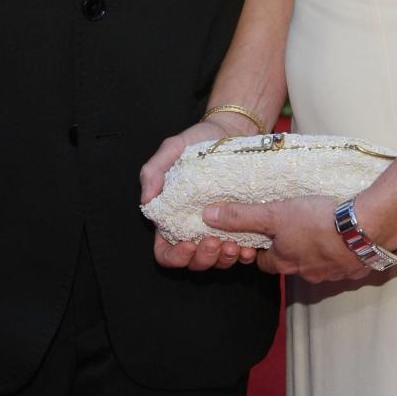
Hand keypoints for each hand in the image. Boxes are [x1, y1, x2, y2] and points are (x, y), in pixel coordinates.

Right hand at [140, 118, 258, 272]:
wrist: (231, 133)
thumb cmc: (198, 141)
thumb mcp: (173, 149)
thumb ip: (154, 170)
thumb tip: (146, 199)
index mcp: (173, 218)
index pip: (165, 251)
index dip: (175, 256)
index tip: (188, 244)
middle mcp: (194, 229)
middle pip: (193, 262)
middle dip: (203, 258)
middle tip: (214, 242)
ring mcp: (218, 230)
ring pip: (216, 261)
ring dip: (223, 260)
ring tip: (234, 245)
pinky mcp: (240, 227)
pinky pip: (241, 252)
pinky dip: (243, 255)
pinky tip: (249, 248)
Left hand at [205, 195, 375, 283]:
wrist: (365, 229)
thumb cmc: (317, 221)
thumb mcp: (274, 214)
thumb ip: (241, 216)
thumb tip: (207, 216)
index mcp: (284, 262)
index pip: (264, 261)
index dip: (260, 247)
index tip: (262, 232)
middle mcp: (306, 273)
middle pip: (290, 262)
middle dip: (288, 248)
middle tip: (290, 226)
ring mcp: (332, 273)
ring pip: (316, 262)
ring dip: (313, 249)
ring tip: (316, 226)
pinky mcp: (354, 268)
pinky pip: (341, 261)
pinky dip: (338, 250)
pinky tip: (342, 234)